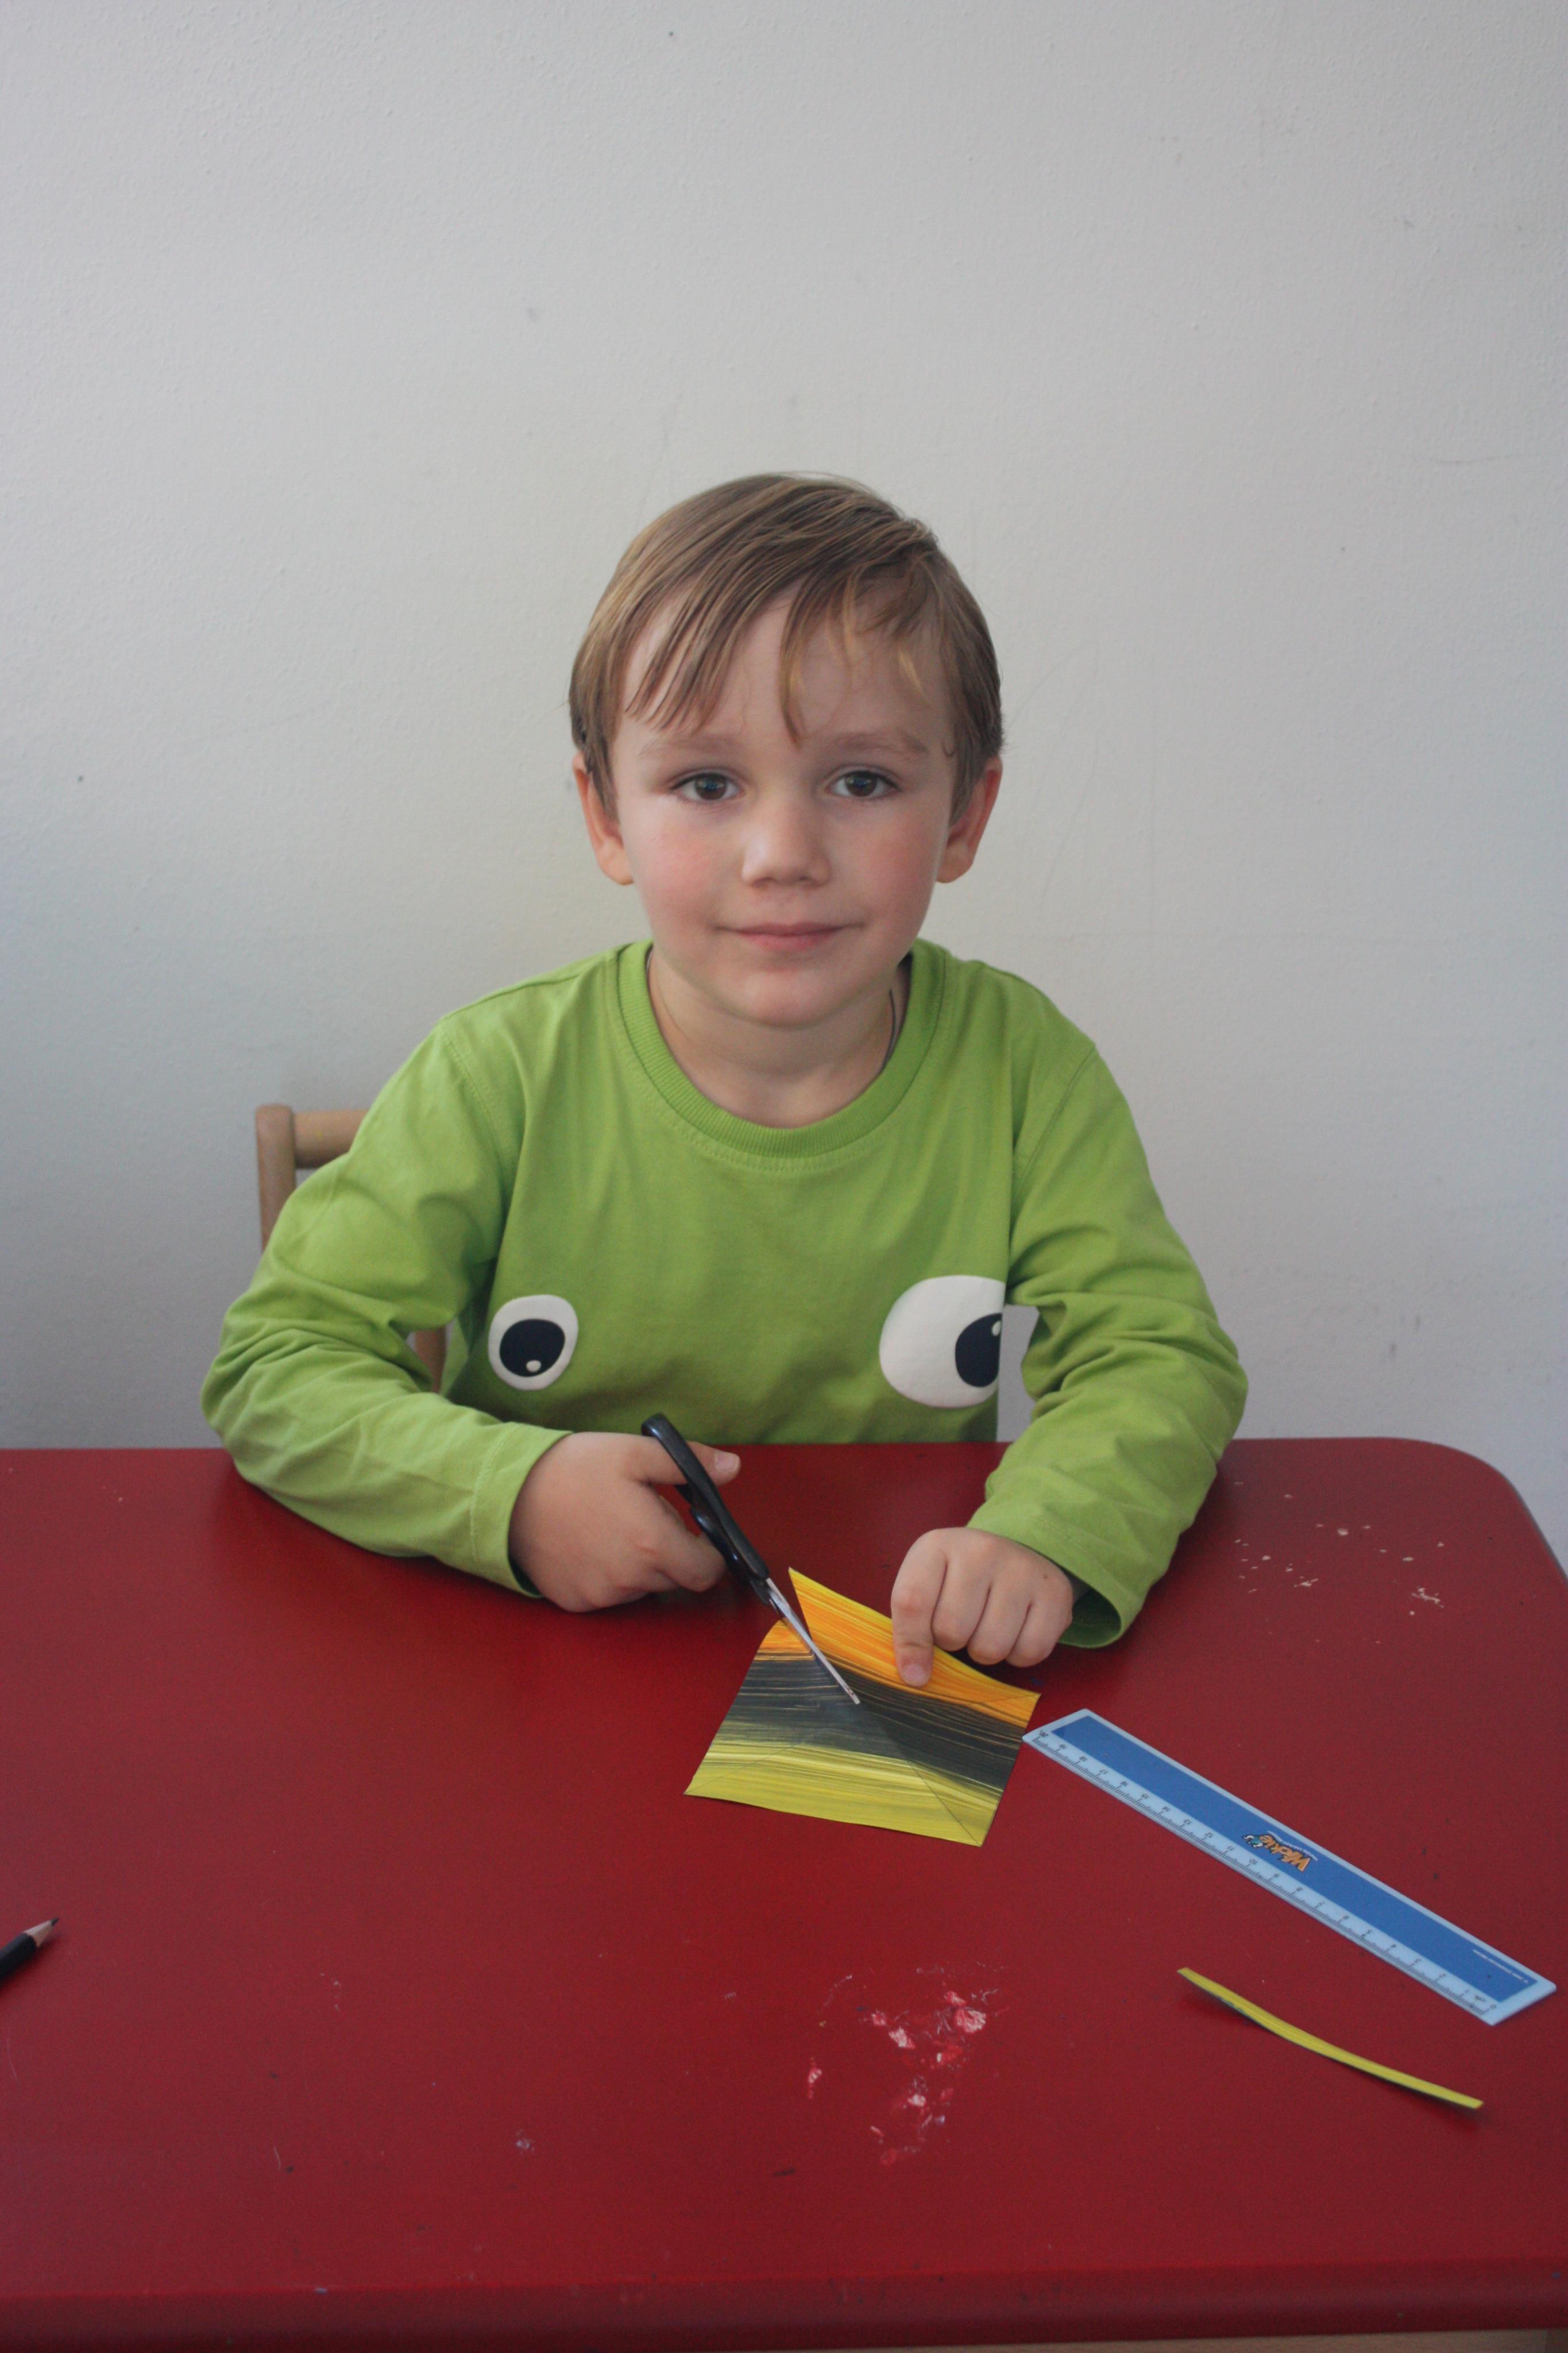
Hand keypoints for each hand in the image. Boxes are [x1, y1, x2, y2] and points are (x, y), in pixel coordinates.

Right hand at [509, 1431, 739, 1611]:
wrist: (507, 1492)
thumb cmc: (573, 1468)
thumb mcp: (634, 1451)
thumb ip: (689, 1463)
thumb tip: (732, 1467)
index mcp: (653, 1543)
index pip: (706, 1571)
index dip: (708, 1553)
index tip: (696, 1533)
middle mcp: (630, 1579)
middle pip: (674, 1579)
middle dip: (672, 1553)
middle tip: (645, 1518)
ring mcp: (601, 1596)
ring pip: (642, 1588)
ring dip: (641, 1566)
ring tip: (612, 1528)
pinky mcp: (576, 1602)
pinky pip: (609, 1595)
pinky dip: (609, 1576)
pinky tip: (590, 1545)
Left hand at [890, 1527, 1074, 1686]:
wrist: (1014, 1556)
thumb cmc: (959, 1579)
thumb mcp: (926, 1587)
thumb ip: (911, 1627)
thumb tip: (914, 1677)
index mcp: (937, 1546)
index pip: (912, 1602)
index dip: (910, 1644)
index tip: (914, 1673)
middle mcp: (981, 1550)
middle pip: (952, 1630)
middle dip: (953, 1642)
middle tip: (962, 1624)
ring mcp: (1022, 1568)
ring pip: (991, 1647)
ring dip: (984, 1652)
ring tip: (987, 1626)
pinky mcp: (1055, 1592)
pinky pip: (1030, 1651)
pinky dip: (1018, 1655)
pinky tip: (1015, 1631)